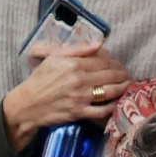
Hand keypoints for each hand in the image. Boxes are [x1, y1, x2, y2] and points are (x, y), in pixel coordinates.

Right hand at [1, 41, 131, 151]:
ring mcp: (80, 98)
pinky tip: (118, 103)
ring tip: (127, 87)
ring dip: (123, 89)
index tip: (120, 65)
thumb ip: (77, 49)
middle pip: (110, 75)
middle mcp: (79, 80)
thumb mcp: (54, 57)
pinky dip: (113, 107)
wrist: (28, 105)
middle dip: (123, 75)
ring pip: (110, 92)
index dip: (115, 63)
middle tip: (128, 76)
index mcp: (73, 64)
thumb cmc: (40, 80)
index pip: (103, 61)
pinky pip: (102, 110)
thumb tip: (99, 43)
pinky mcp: (79, 113)